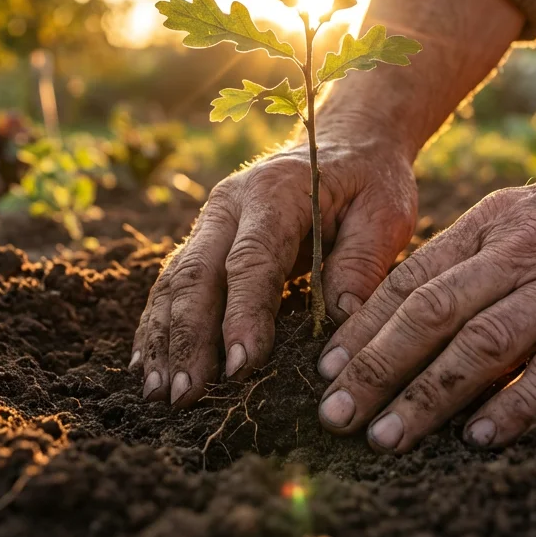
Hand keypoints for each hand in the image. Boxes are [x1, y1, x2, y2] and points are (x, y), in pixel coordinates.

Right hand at [132, 136, 415, 407]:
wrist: (346, 141)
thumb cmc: (371, 181)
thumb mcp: (385, 212)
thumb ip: (362, 261)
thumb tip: (340, 317)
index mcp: (275, 193)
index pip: (251, 260)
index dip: (243, 315)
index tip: (241, 368)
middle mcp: (229, 205)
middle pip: (198, 275)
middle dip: (188, 340)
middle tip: (185, 396)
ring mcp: (210, 221)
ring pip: (175, 284)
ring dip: (165, 341)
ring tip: (161, 395)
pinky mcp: (205, 240)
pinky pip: (174, 286)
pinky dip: (159, 328)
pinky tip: (150, 370)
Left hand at [314, 147, 535, 450]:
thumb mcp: (535, 208)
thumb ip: (481, 250)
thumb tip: (418, 302)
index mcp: (496, 222)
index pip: (412, 277)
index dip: (365, 326)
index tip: (326, 367)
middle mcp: (523, 250)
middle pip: (430, 313)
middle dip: (375, 368)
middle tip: (334, 414)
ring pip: (481, 344)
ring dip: (427, 395)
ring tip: (387, 436)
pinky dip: (515, 405)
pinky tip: (480, 437)